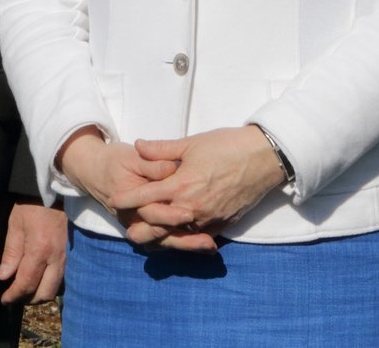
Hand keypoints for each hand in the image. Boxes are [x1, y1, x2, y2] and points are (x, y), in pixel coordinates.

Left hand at [0, 199, 65, 303]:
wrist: (53, 188)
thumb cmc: (31, 204)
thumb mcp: (15, 224)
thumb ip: (11, 252)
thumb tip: (4, 277)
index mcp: (40, 250)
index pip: (27, 283)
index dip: (14, 295)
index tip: (5, 299)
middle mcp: (56, 257)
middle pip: (45, 292)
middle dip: (29, 298)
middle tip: (15, 295)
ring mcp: (67, 255)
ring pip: (56, 287)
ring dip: (41, 292)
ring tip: (27, 287)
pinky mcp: (71, 252)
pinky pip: (63, 276)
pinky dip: (51, 282)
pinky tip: (40, 276)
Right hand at [55, 130, 206, 250]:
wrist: (95, 171)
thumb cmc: (115, 162)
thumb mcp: (132, 158)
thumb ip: (152, 164)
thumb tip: (170, 168)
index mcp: (129, 202)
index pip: (151, 214)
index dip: (170, 215)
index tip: (190, 214)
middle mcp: (133, 219)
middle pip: (160, 236)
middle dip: (184, 240)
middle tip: (207, 241)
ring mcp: (140, 226)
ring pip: (164, 243)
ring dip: (187, 245)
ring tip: (210, 246)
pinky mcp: (147, 228)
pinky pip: (165, 242)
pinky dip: (183, 243)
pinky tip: (206, 243)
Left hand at [109, 126, 285, 247]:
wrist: (264, 158)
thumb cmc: (228, 145)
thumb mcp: (192, 143)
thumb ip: (162, 149)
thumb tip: (139, 146)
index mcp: (181, 184)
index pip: (146, 196)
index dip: (128, 198)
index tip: (114, 200)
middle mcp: (192, 207)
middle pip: (157, 223)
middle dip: (140, 224)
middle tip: (127, 226)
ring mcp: (207, 219)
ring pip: (176, 234)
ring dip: (160, 234)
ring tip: (146, 236)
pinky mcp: (221, 224)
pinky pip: (197, 236)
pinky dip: (184, 237)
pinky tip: (177, 234)